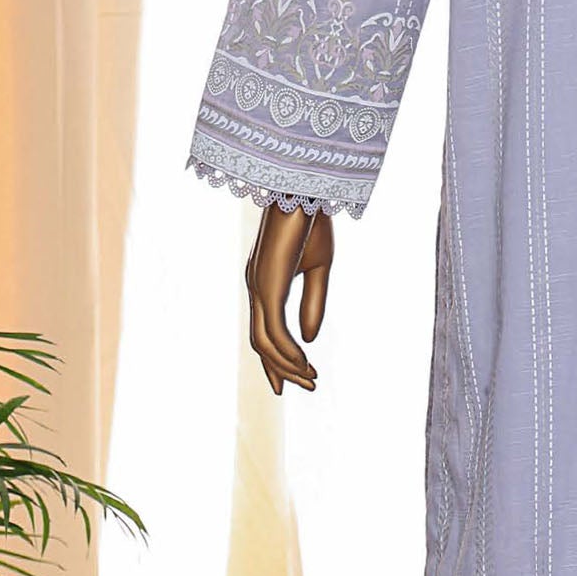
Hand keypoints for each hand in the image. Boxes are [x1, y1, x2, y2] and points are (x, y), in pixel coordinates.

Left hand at [246, 202, 333, 393]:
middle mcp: (256, 287)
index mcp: (266, 283)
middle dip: (282, 369)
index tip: (298, 378)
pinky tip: (305, 362)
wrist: (305, 189)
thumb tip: (309, 339)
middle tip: (307, 386)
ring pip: (265, 342)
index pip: (266, 330)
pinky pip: (274, 330)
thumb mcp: (319, 268)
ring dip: (288, 365)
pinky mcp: (267, 285)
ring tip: (311, 378)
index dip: (279, 358)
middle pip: (262, 342)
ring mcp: (259, 287)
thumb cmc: (311, 222)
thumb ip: (313, 303)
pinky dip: (288, 351)